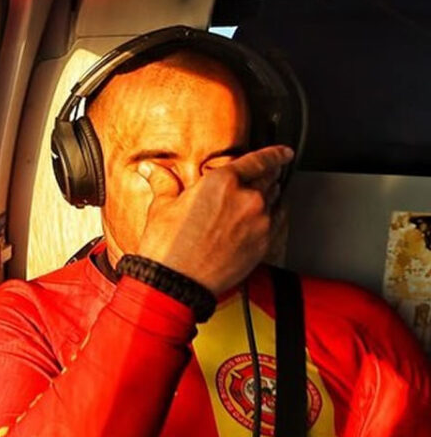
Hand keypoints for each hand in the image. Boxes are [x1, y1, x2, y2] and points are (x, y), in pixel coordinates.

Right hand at [132, 145, 293, 294]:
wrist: (178, 283)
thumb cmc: (168, 248)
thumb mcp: (162, 208)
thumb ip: (164, 182)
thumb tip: (152, 170)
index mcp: (222, 182)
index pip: (259, 160)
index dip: (275, 153)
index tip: (283, 153)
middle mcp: (247, 199)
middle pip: (271, 179)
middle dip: (270, 175)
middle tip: (266, 175)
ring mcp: (259, 223)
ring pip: (276, 200)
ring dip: (270, 196)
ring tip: (257, 201)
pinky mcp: (264, 244)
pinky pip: (277, 223)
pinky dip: (272, 218)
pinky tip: (260, 221)